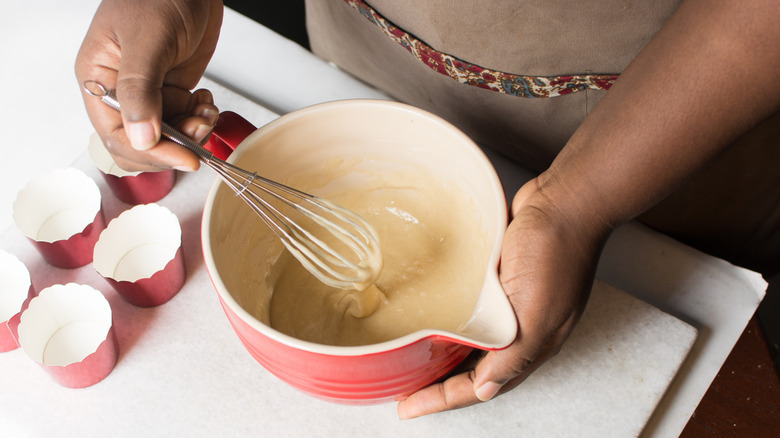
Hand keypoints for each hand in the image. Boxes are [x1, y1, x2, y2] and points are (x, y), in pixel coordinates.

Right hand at [75, 0, 223, 171]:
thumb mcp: (147, 40)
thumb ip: (140, 90)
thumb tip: (140, 137)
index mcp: (98, 80)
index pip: (116, 136)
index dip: (151, 152)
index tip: (184, 156)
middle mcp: (121, 93)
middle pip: (141, 145)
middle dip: (174, 145)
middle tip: (200, 129)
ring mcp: (149, 94)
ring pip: (168, 137)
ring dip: (193, 131)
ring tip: (206, 110)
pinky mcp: (172, 91)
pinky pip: (184, 122)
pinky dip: (200, 118)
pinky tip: (206, 101)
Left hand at [397, 178, 607, 418]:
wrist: (565, 200)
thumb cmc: (557, 252)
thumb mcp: (539, 313)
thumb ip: (514, 356)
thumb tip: (485, 390)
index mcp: (532, 344)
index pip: (481, 386)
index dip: (443, 399)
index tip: (408, 407)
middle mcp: (520, 329)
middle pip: (473, 370)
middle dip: (438, 384)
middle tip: (403, 389)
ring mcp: (510, 305)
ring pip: (471, 342)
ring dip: (442, 355)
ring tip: (410, 360)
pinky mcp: (500, 280)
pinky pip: (471, 311)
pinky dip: (451, 320)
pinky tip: (431, 316)